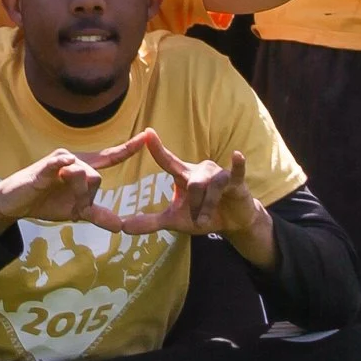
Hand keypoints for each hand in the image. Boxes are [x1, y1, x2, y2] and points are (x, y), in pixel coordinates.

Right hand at [0, 133, 155, 234]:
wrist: (13, 202)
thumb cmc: (44, 201)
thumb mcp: (74, 211)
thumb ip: (96, 215)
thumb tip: (119, 227)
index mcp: (81, 168)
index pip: (109, 157)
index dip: (128, 148)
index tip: (147, 137)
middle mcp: (72, 160)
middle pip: (97, 177)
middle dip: (86, 195)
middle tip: (69, 204)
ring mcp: (58, 163)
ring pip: (83, 176)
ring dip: (75, 191)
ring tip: (56, 193)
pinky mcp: (42, 168)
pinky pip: (59, 165)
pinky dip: (63, 165)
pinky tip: (65, 165)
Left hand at [117, 129, 268, 244]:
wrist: (232, 223)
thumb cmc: (203, 215)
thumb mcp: (175, 221)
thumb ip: (150, 222)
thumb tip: (123, 228)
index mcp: (184, 176)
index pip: (168, 160)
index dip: (157, 148)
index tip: (146, 133)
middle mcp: (200, 170)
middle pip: (193, 185)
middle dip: (195, 206)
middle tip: (198, 221)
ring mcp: (219, 174)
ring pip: (210, 187)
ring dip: (208, 207)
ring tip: (207, 220)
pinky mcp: (236, 181)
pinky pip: (235, 172)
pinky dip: (237, 165)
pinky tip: (237, 155)